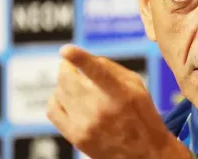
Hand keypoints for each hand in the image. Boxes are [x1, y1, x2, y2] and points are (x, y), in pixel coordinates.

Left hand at [46, 44, 190, 158]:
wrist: (145, 153)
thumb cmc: (142, 114)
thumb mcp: (137, 86)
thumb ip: (111, 69)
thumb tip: (84, 60)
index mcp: (120, 94)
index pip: (97, 73)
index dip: (80, 59)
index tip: (66, 50)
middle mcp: (102, 110)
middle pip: (68, 78)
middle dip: (67, 67)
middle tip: (71, 65)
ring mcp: (86, 125)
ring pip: (59, 91)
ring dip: (65, 84)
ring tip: (79, 87)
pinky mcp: (76, 137)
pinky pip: (52, 109)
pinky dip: (56, 99)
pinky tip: (68, 99)